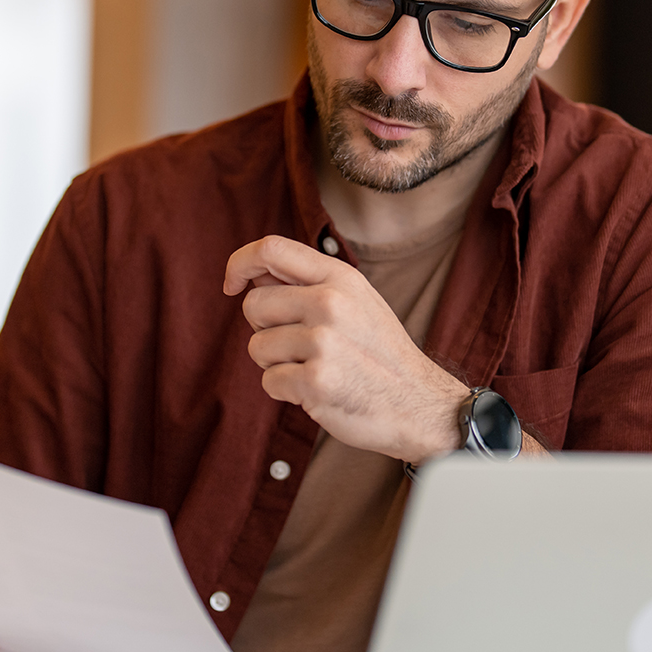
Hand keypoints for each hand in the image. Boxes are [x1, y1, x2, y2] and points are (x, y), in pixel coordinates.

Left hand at [224, 235, 468, 462]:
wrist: (419, 403)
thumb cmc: (379, 352)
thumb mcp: (356, 301)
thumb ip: (308, 283)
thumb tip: (253, 273)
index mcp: (339, 277)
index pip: (270, 248)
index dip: (239, 263)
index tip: (232, 284)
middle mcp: (330, 303)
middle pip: (254, 304)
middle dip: (265, 328)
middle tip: (299, 345)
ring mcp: (323, 342)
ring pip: (257, 347)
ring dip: (276, 364)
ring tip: (315, 367)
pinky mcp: (316, 382)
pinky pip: (269, 382)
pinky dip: (285, 391)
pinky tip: (317, 390)